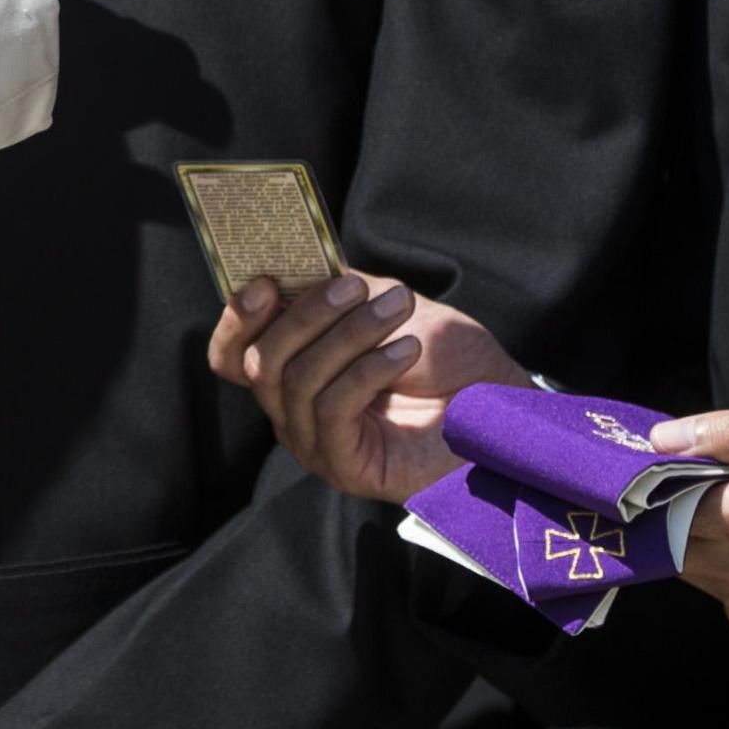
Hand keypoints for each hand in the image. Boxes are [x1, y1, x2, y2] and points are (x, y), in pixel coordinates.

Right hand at [207, 272, 532, 505]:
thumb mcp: (385, 303)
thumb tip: (300, 261)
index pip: (231, 355)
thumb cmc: (444, 357)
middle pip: (261, 362)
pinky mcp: (344, 467)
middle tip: (356, 287)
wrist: (497, 404)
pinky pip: (332, 412)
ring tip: (398, 308)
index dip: (237, 319)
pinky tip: (406, 351)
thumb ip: (339, 289)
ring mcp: (315, 443)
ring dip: (349, 335)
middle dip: (306, 315)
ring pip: (299, 381)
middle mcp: (292, 411)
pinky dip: (367, 371)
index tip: (266, 282)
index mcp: (292, 370)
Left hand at [656, 409, 728, 636]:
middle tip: (702, 480)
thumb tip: (662, 438)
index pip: (667, 498)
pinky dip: (724, 568)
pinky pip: (722, 595)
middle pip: (672, 538)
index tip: (670, 461)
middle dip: (672, 510)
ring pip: (692, 569)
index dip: (662, 477)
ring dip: (698, 539)